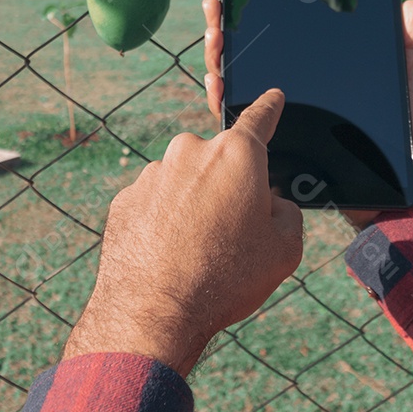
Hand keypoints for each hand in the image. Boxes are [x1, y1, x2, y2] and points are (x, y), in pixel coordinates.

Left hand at [64, 90, 303, 376]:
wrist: (152, 314)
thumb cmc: (225, 278)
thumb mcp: (284, 250)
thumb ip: (287, 213)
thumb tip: (272, 203)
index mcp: (236, 154)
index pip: (259, 118)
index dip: (269, 108)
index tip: (272, 97)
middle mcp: (190, 150)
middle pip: (219, 161)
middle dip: (229, 187)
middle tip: (233, 234)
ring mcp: (152, 174)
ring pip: (184, 183)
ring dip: (194, 206)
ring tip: (198, 254)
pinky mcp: (125, 198)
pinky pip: (155, 204)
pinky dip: (163, 222)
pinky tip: (169, 257)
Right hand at [203, 0, 412, 228]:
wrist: (397, 201)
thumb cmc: (407, 153)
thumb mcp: (409, 96)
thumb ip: (408, 55)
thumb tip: (411, 6)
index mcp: (322, 82)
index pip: (282, 45)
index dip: (256, 20)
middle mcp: (296, 100)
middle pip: (251, 60)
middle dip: (226, 32)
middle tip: (215, 10)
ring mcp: (283, 123)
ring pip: (239, 86)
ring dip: (219, 60)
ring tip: (215, 36)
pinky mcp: (276, 148)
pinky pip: (240, 125)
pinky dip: (224, 103)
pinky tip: (217, 84)